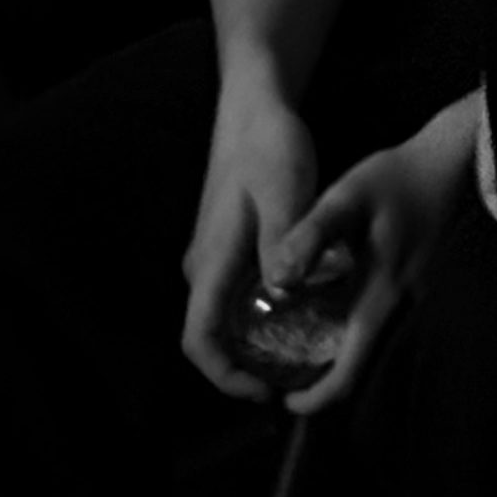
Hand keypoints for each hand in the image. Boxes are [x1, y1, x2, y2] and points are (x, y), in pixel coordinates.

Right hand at [181, 77, 320, 399]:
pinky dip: (257, 314)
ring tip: (298, 352)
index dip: (224, 375)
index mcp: (212, 260)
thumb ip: (286, 236)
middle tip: (291, 379)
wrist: (254, 105)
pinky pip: (233, 294)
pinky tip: (296, 308)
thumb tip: (283, 290)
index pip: (198, 338)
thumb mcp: (286, 186)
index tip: (263, 391)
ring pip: (222, 316)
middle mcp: (204, 265)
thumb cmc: (269, 143)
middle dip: (243, 366)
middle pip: (210, 336)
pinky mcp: (226, 243)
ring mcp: (212, 254)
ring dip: (252, 341)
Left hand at [260, 93, 484, 415]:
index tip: (287, 400)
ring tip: (305, 342)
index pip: (349, 374)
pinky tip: (337, 308)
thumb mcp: (347, 196)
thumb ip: (312, 234)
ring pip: (375, 348)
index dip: (315, 398)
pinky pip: (386, 324)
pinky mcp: (419, 286)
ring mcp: (416, 299)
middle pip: (362, 368)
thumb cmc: (398, 177)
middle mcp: (403, 309)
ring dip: (341, 356)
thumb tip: (277, 280)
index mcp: (381, 297)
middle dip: (324, 381)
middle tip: (290, 371)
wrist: (452, 161)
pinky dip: (357, 332)